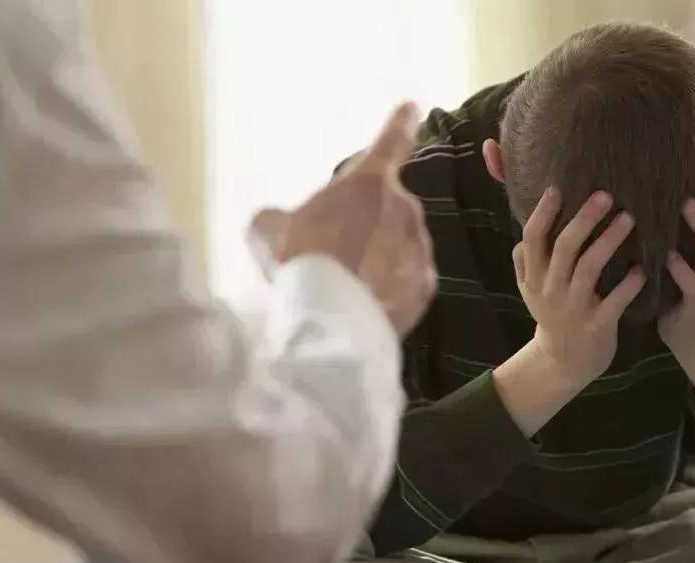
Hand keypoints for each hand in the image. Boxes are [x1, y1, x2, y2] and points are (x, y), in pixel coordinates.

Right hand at [250, 103, 435, 335]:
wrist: (330, 321)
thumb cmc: (298, 264)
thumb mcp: (268, 230)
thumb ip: (280, 217)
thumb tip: (280, 224)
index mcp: (368, 183)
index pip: (392, 141)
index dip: (401, 123)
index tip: (412, 108)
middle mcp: (403, 209)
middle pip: (385, 210)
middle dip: (365, 226)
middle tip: (334, 254)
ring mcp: (419, 247)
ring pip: (398, 245)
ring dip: (378, 258)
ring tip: (347, 285)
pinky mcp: (426, 285)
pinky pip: (407, 279)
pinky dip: (390, 287)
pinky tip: (365, 302)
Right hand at [493, 188, 644, 436]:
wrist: (563, 363)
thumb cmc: (551, 317)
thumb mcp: (530, 291)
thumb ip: (524, 263)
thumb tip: (523, 235)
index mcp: (535, 277)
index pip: (532, 239)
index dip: (543, 214)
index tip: (557, 189)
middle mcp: (551, 290)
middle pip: (564, 248)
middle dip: (584, 220)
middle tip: (606, 195)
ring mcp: (573, 309)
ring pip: (589, 269)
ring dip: (609, 242)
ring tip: (629, 219)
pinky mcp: (597, 327)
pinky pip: (614, 301)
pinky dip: (629, 285)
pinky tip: (643, 269)